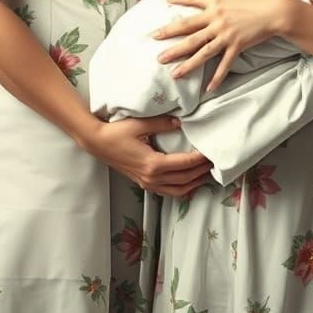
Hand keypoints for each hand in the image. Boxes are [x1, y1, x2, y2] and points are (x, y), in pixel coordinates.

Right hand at [85, 115, 211, 196]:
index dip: (200, 159)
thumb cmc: (116, 132)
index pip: (185, 164)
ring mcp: (148, 183)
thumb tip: (180, 122)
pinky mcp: (144, 183)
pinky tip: (189, 182)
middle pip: (185, 179)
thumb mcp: (140, 124)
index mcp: (153, 164)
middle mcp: (152, 177)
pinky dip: (182, 188)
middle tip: (216, 162)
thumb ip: (162, 123)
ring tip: (207, 173)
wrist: (97, 143)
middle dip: (202, 172)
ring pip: (178, 190)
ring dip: (195, 183)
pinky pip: (168, 191)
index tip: (212, 153)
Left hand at [153, 0, 284, 91]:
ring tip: (172, 72)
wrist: (277, 12)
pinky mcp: (236, 47)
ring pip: (200, 50)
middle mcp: (216, 19)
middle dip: (169, 35)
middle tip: (155, 40)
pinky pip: (223, 64)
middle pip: (188, 28)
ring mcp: (225, 35)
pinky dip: (216, 77)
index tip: (166, 0)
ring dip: (185, 62)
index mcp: (217, 1)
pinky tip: (208, 88)